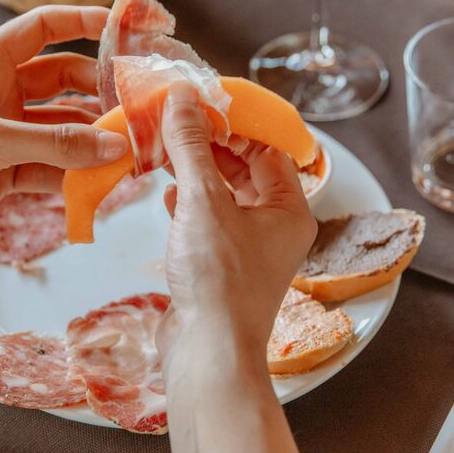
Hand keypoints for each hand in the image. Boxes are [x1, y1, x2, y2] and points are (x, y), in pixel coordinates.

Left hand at [0, 6, 128, 250]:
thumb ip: (55, 142)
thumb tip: (113, 145)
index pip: (42, 27)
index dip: (81, 20)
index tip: (121, 26)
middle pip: (63, 78)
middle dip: (98, 91)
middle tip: (133, 106)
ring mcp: (7, 130)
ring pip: (63, 125)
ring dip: (92, 137)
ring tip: (126, 151)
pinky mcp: (9, 168)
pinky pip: (54, 163)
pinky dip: (76, 172)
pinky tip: (100, 182)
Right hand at [156, 82, 316, 361]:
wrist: (208, 354)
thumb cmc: (219, 280)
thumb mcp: (203, 201)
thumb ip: (191, 146)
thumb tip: (182, 98)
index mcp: (289, 209)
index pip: (266, 149)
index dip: (234, 124)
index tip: (199, 105)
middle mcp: (275, 228)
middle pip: (244, 170)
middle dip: (208, 147)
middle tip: (174, 124)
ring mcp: (248, 250)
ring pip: (223, 196)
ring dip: (195, 174)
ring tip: (163, 152)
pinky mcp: (221, 268)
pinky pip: (208, 222)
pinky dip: (188, 204)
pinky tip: (166, 196)